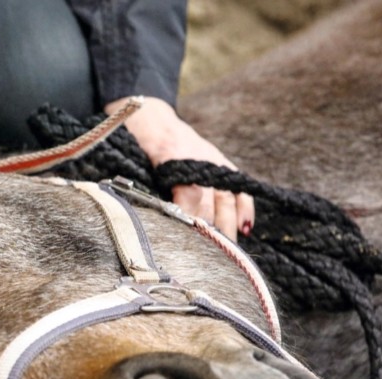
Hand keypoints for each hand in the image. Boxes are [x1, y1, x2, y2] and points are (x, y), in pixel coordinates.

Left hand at [107, 96, 253, 239]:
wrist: (152, 119)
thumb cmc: (140, 145)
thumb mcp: (135, 164)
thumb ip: (145, 191)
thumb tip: (152, 224)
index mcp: (174, 157)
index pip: (190, 192)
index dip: (192, 217)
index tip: (190, 239)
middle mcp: (198, 159)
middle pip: (211, 200)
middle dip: (212, 229)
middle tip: (212, 255)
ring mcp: (212, 161)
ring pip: (226, 197)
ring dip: (230, 224)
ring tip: (230, 249)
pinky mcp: (220, 164)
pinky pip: (237, 187)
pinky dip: (244, 208)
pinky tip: (246, 227)